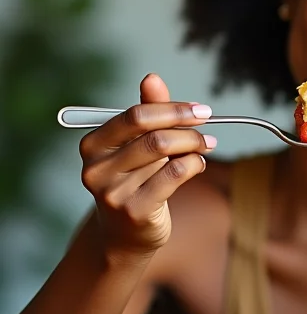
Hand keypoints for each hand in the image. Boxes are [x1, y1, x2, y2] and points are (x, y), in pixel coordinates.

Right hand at [79, 73, 216, 258]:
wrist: (125, 236)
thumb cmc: (135, 181)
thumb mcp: (137, 145)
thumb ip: (147, 112)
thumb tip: (152, 78)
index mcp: (92, 145)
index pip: (135, 115)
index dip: (171, 109)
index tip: (199, 109)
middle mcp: (97, 168)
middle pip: (152, 134)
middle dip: (186, 126)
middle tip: (206, 125)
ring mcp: (113, 192)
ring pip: (166, 154)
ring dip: (194, 145)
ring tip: (205, 145)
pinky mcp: (135, 210)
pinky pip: (174, 175)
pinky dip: (194, 164)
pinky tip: (198, 164)